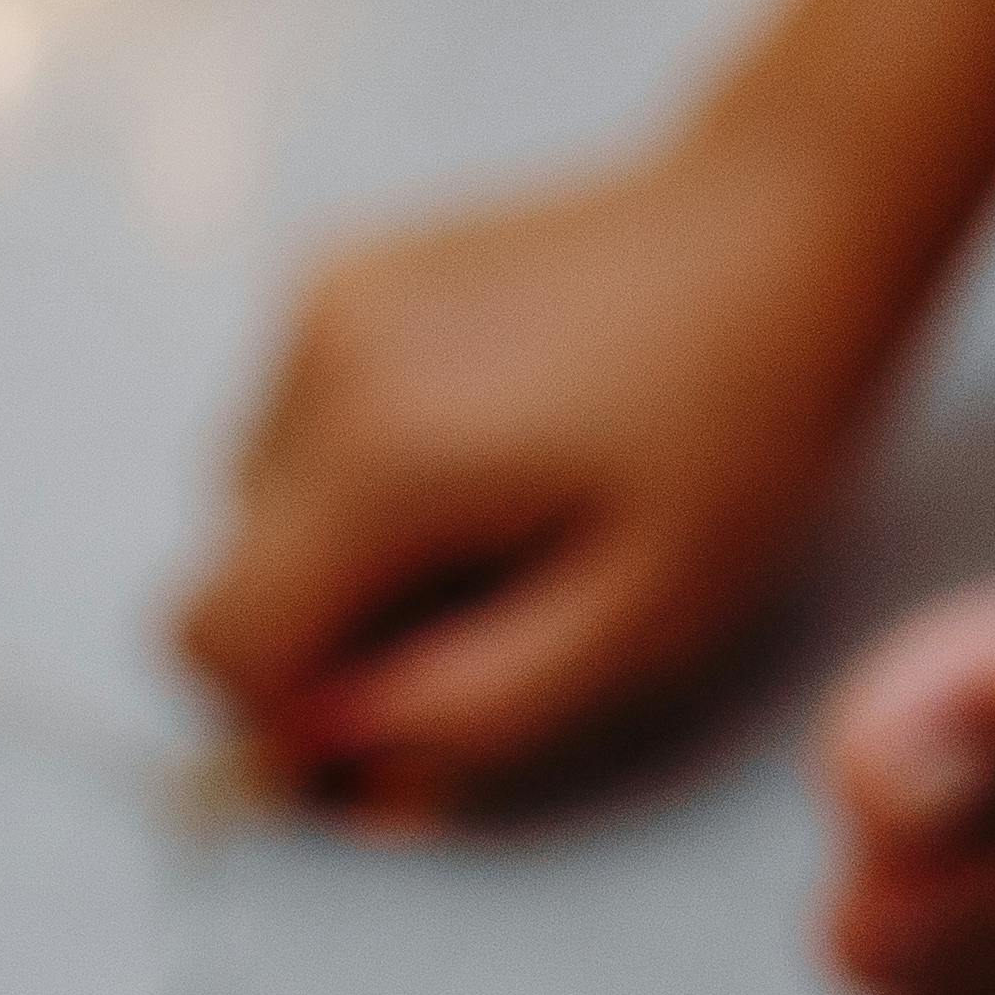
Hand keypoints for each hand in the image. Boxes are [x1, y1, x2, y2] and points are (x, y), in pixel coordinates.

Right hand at [176, 109, 927, 816]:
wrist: (780, 216)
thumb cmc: (745, 424)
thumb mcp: (646, 616)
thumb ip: (478, 711)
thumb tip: (346, 777)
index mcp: (377, 456)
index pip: (213, 641)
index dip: (285, 724)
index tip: (404, 734)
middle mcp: (312, 364)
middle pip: (236, 575)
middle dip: (334, 636)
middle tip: (494, 624)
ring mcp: (316, 302)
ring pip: (260, 502)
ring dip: (349, 555)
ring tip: (506, 525)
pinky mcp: (340, 269)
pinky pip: (296, 423)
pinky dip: (361, 473)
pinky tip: (491, 447)